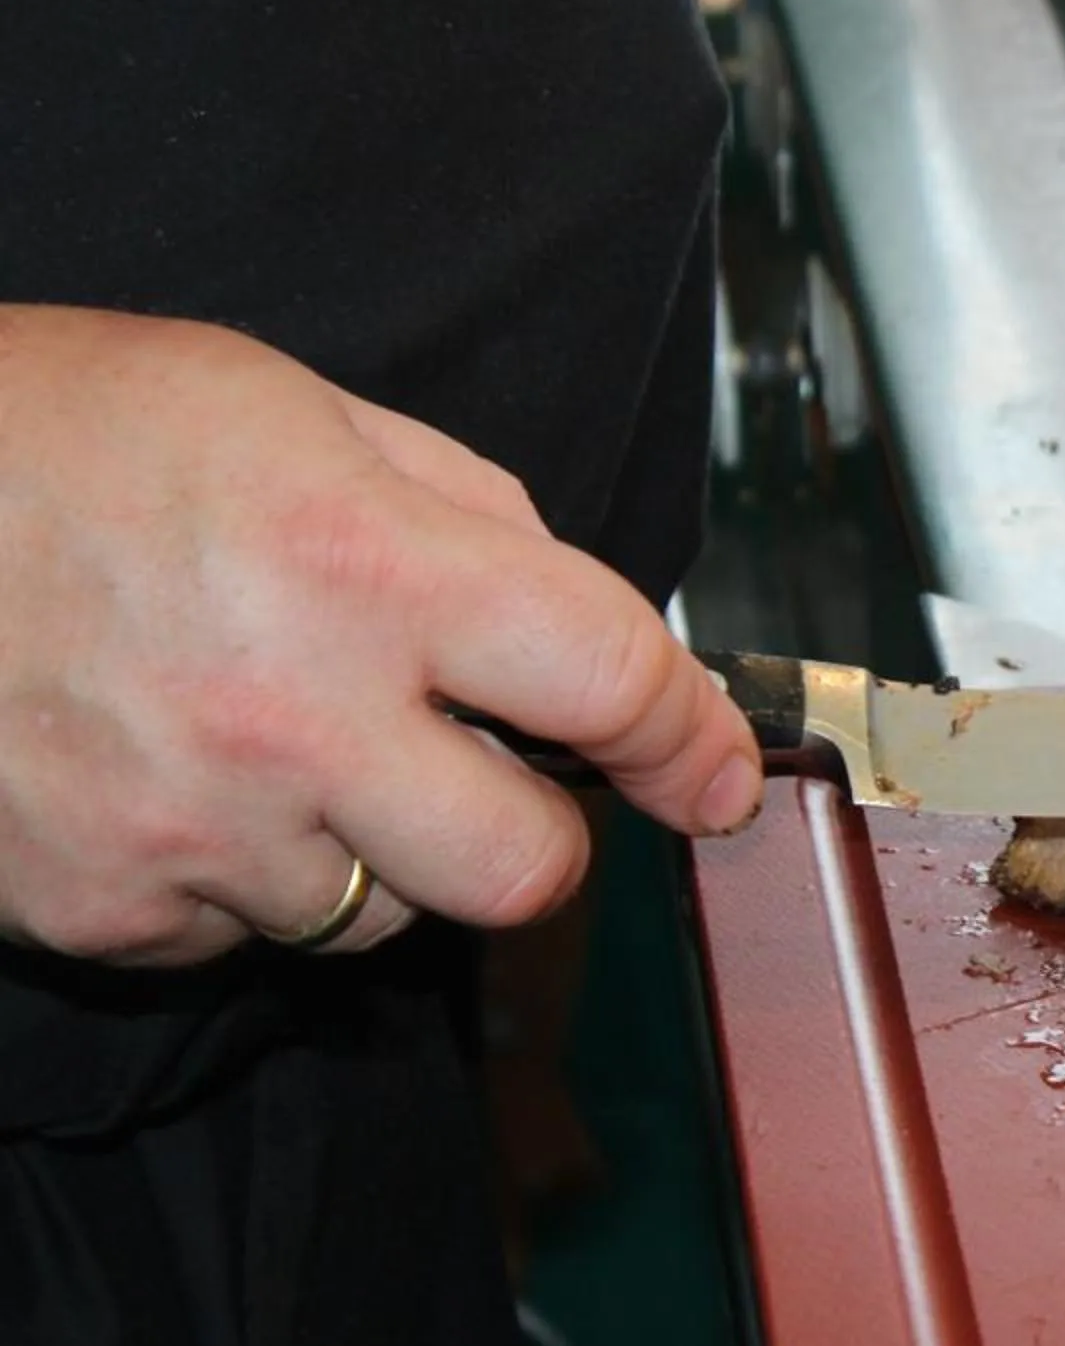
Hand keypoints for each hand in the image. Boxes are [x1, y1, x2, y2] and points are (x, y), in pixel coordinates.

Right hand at [0, 307, 761, 965]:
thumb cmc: (65, 430)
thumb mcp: (294, 407)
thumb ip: (463, 510)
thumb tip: (574, 618)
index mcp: (367, 566)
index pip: (608, 681)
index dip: (690, 740)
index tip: (717, 776)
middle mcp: (293, 715)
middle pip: (523, 870)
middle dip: (542, 831)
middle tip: (497, 773)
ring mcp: (190, 829)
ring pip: (383, 918)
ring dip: (382, 850)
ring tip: (285, 739)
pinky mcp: (99, 908)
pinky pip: (242, 938)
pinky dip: (247, 877)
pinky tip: (185, 776)